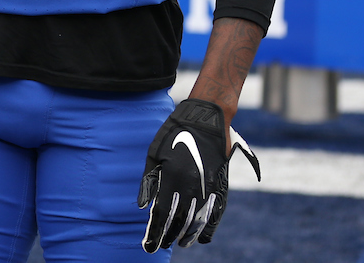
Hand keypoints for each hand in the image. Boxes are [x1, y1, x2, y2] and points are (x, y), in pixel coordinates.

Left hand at [136, 99, 259, 251]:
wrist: (205, 118)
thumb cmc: (174, 133)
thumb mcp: (154, 152)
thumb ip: (149, 181)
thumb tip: (143, 206)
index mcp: (172, 176)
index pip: (162, 213)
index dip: (155, 232)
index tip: (148, 246)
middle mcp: (190, 184)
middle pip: (179, 219)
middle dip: (168, 235)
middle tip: (160, 245)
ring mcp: (208, 185)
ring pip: (197, 219)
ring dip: (187, 234)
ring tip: (179, 243)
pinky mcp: (220, 184)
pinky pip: (215, 212)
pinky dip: (209, 227)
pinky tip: (202, 237)